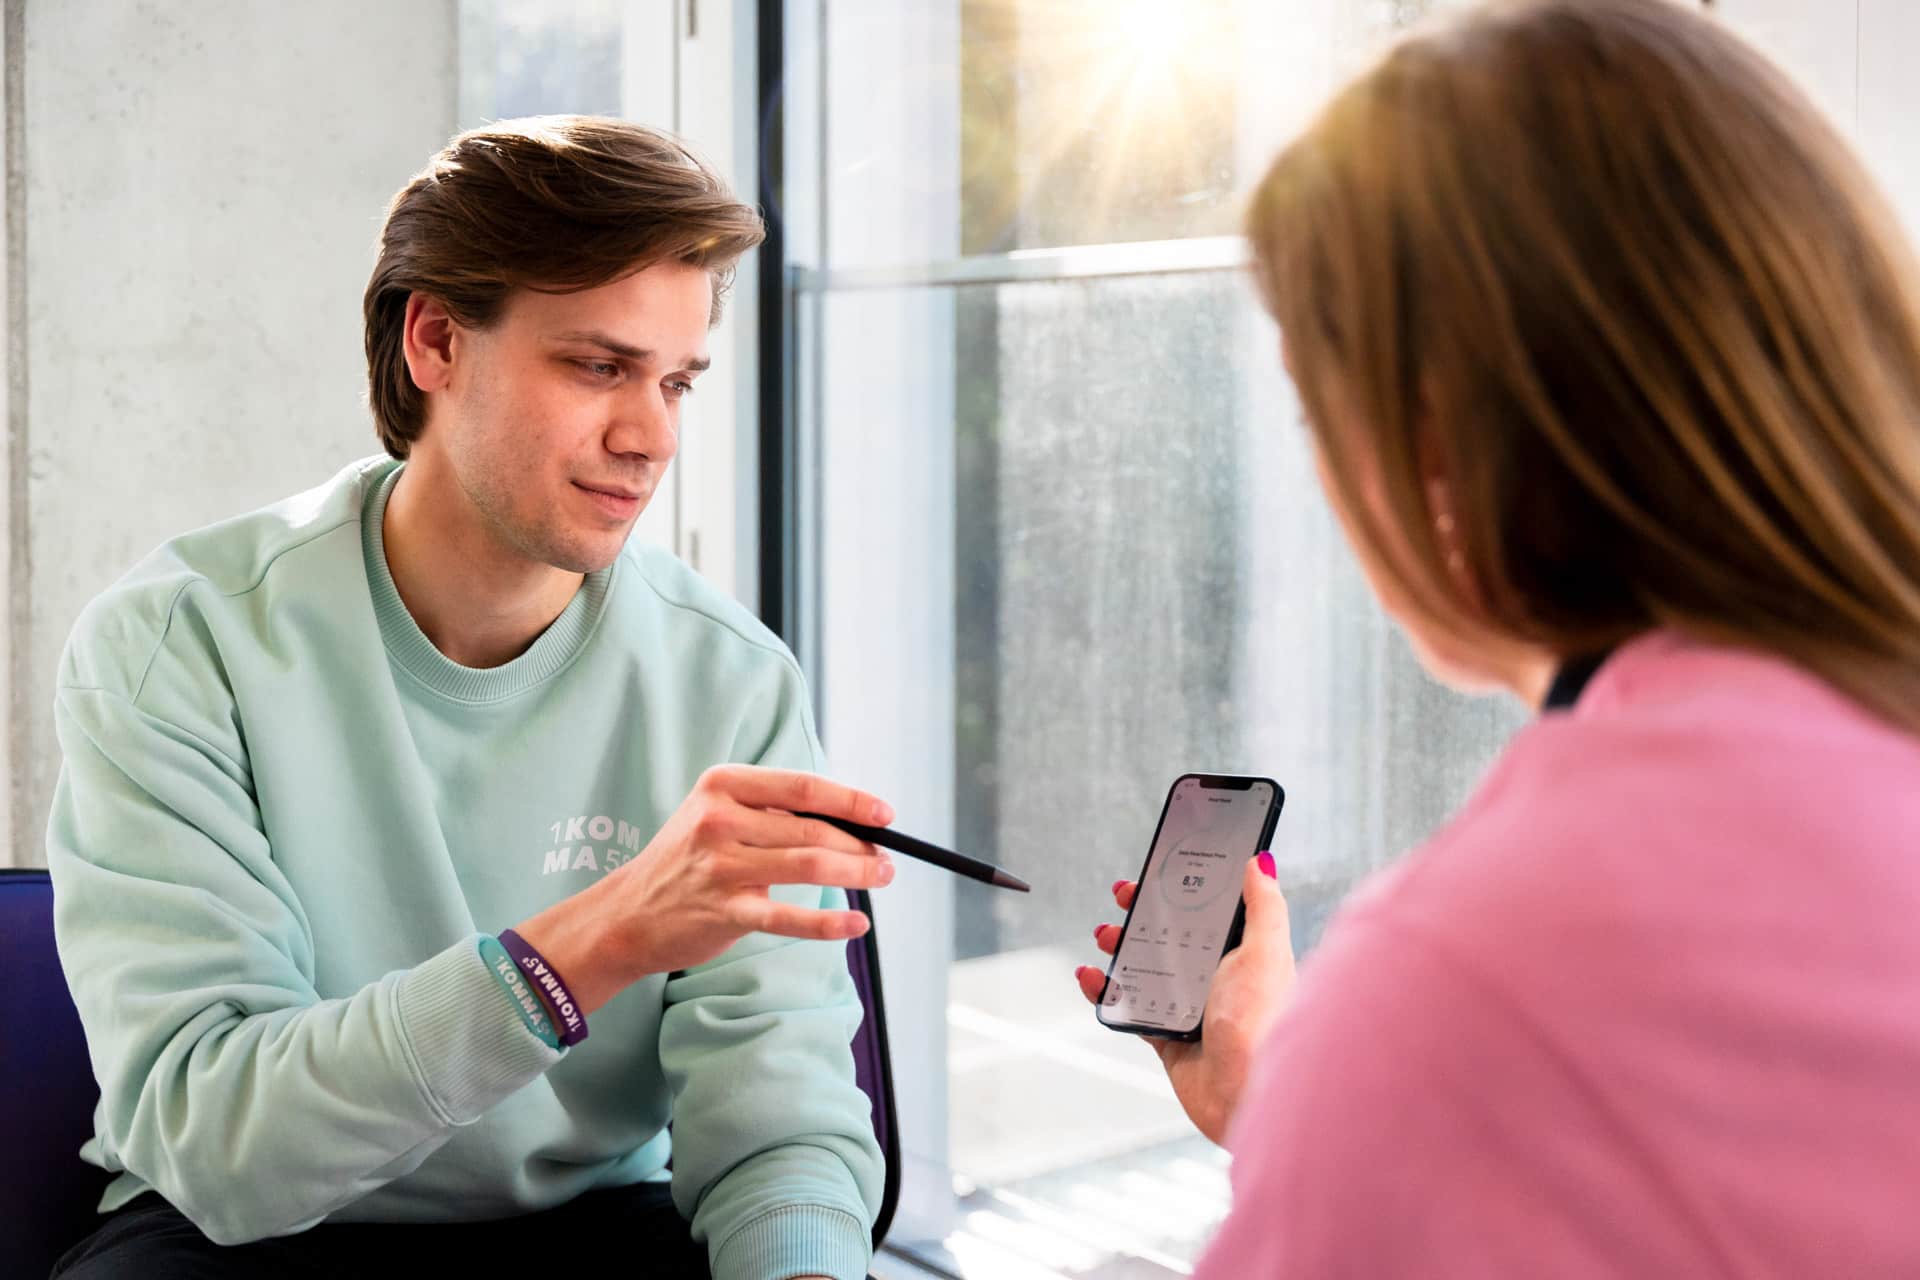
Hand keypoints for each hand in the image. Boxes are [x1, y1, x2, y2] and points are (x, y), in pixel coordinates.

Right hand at [518, 766, 896, 1013]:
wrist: (628, 913)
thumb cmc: (688, 859)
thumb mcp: (717, 814)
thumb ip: (772, 812)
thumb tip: (850, 820)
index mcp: (723, 785)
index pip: (802, 787)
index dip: (851, 800)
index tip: (885, 814)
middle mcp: (719, 820)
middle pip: (812, 829)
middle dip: (860, 845)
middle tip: (886, 859)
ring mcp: (720, 867)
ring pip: (809, 866)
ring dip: (856, 874)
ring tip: (881, 879)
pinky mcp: (723, 912)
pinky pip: (788, 918)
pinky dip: (829, 923)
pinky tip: (856, 924)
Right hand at [1074, 853, 1295, 1143]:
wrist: (1246, 1094)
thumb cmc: (1263, 1023)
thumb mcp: (1265, 952)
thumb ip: (1264, 906)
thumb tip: (1261, 861)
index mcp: (1244, 954)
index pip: (1209, 910)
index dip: (1184, 889)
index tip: (1158, 872)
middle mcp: (1218, 979)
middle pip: (1173, 935)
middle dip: (1144, 913)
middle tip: (1124, 898)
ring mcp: (1191, 1008)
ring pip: (1148, 968)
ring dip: (1121, 948)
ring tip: (1105, 936)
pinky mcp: (1168, 1037)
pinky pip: (1131, 1008)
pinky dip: (1105, 992)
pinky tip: (1090, 977)